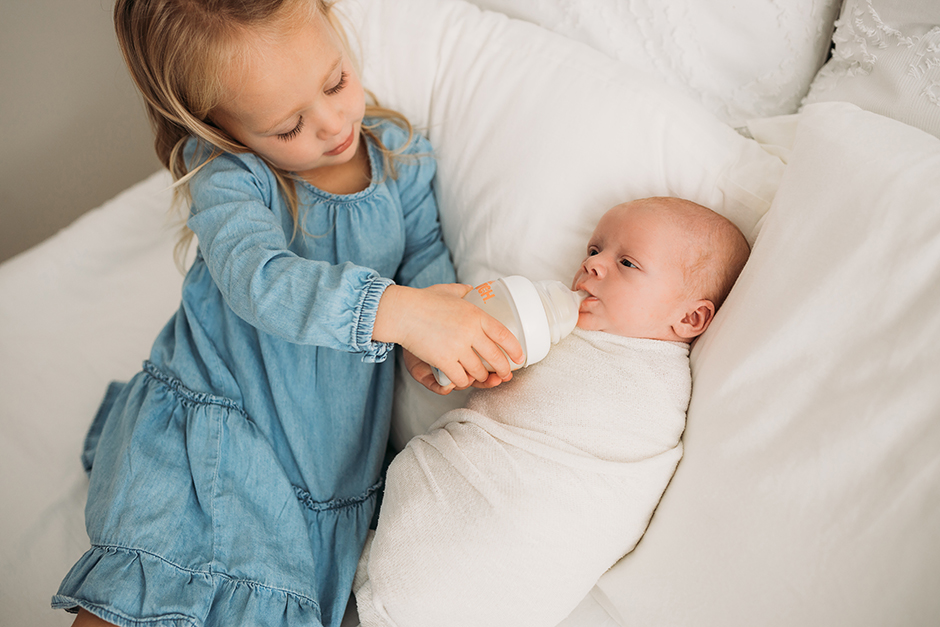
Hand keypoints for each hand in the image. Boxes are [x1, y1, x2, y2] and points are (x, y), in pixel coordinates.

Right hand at [374, 283, 523, 388]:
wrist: (402, 312)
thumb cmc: (423, 300)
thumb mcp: (449, 290)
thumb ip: (464, 291)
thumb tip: (473, 290)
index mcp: (475, 315)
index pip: (504, 334)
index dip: (515, 349)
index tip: (520, 357)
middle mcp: (470, 332)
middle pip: (495, 357)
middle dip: (503, 370)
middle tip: (504, 375)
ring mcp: (457, 348)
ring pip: (478, 371)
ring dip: (480, 377)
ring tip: (480, 377)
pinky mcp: (443, 360)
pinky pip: (460, 378)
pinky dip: (462, 382)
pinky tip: (462, 380)